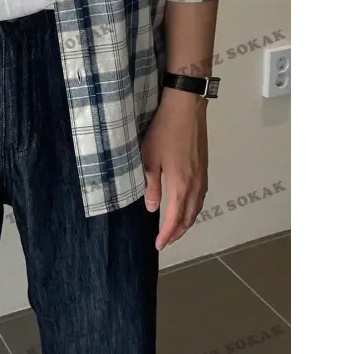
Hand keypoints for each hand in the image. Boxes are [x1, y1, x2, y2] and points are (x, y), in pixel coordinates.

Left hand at [141, 89, 208, 250]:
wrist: (186, 108)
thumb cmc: (164, 132)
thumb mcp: (150, 159)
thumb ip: (152, 186)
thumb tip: (153, 209)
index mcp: (181, 186)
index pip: (174, 219)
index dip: (167, 235)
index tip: (159, 245)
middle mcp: (195, 185)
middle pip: (190, 217)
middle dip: (178, 232)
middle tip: (166, 241)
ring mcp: (203, 176)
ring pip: (197, 207)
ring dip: (187, 221)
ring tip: (176, 228)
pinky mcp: (204, 167)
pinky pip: (201, 196)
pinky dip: (194, 208)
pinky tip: (187, 205)